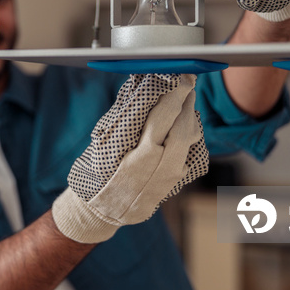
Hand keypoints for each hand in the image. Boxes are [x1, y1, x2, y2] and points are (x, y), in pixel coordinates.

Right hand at [52, 73, 207, 243]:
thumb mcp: (103, 144)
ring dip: (189, 117)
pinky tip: (181, 127)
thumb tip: (141, 86)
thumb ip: (125, 116)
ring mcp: (171, 179)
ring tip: (183, 102)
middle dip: (186, 102)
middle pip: (183, 128)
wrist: (103, 211)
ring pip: (191, 140)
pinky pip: (192, 153)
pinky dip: (189, 135)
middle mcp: (160, 169)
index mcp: (139, 157)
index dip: (174, 94)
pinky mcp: (177, 184)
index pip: (164, 117)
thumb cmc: (97, 174)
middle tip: (186, 84)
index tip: (180, 78)